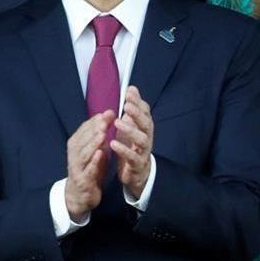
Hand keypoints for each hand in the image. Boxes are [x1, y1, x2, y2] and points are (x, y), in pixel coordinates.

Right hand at [64, 110, 112, 221]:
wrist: (80, 195)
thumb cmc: (89, 168)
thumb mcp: (95, 149)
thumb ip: (100, 133)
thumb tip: (108, 113)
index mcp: (76, 144)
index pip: (84, 129)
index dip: (95, 120)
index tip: (108, 113)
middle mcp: (74, 154)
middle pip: (83, 139)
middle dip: (94, 129)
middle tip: (105, 120)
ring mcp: (77, 167)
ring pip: (84, 153)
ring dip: (93, 143)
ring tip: (102, 134)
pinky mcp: (82, 180)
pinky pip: (88, 170)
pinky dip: (93, 162)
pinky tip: (100, 154)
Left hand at [111, 86, 153, 200]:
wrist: (138, 172)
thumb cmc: (132, 145)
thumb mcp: (131, 125)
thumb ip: (132, 108)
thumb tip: (132, 88)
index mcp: (144, 127)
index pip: (145, 111)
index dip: (138, 101)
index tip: (129, 91)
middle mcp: (147, 137)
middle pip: (146, 123)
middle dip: (137, 113)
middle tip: (126, 105)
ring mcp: (143, 151)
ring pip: (141, 139)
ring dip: (130, 130)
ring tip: (117, 122)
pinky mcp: (137, 164)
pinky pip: (132, 157)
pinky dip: (123, 150)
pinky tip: (113, 143)